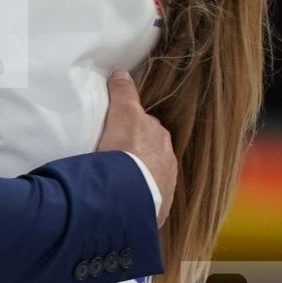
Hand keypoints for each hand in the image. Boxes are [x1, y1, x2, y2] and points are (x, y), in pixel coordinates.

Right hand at [95, 71, 176, 224]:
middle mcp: (168, 161)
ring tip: (116, 181)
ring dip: (137, 177)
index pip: (146, 129)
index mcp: (161, 139)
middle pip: (150, 152)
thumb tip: (122, 73)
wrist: (128, 194)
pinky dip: (135, 197)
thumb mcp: (123, 115)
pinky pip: (144, 199)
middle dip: (137, 153)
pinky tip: (120, 199)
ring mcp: (164, 187)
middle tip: (113, 156)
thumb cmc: (125, 151)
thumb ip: (123, 93)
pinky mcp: (156, 209)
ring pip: (148, 177)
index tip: (117, 133)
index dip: (131, 129)